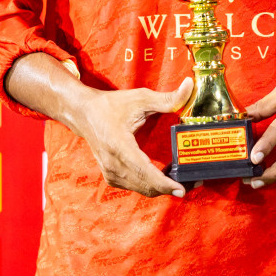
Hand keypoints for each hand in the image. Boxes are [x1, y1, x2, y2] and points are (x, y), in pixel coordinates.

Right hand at [70, 77, 192, 198]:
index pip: (145, 173)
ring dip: (161, 187)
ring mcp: (111, 173)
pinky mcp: (111, 176)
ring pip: (142, 189)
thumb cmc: (111, 105)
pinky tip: (163, 176)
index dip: (165, 184)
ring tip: (180, 178)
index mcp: (120, 147)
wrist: (84, 113)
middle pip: (147, 186)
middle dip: (170, 187)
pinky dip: (150, 185)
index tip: (181, 190)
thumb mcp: (140, 98)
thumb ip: (167, 97)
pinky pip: (135, 186)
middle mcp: (113, 164)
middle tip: (192, 182)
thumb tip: (189, 86)